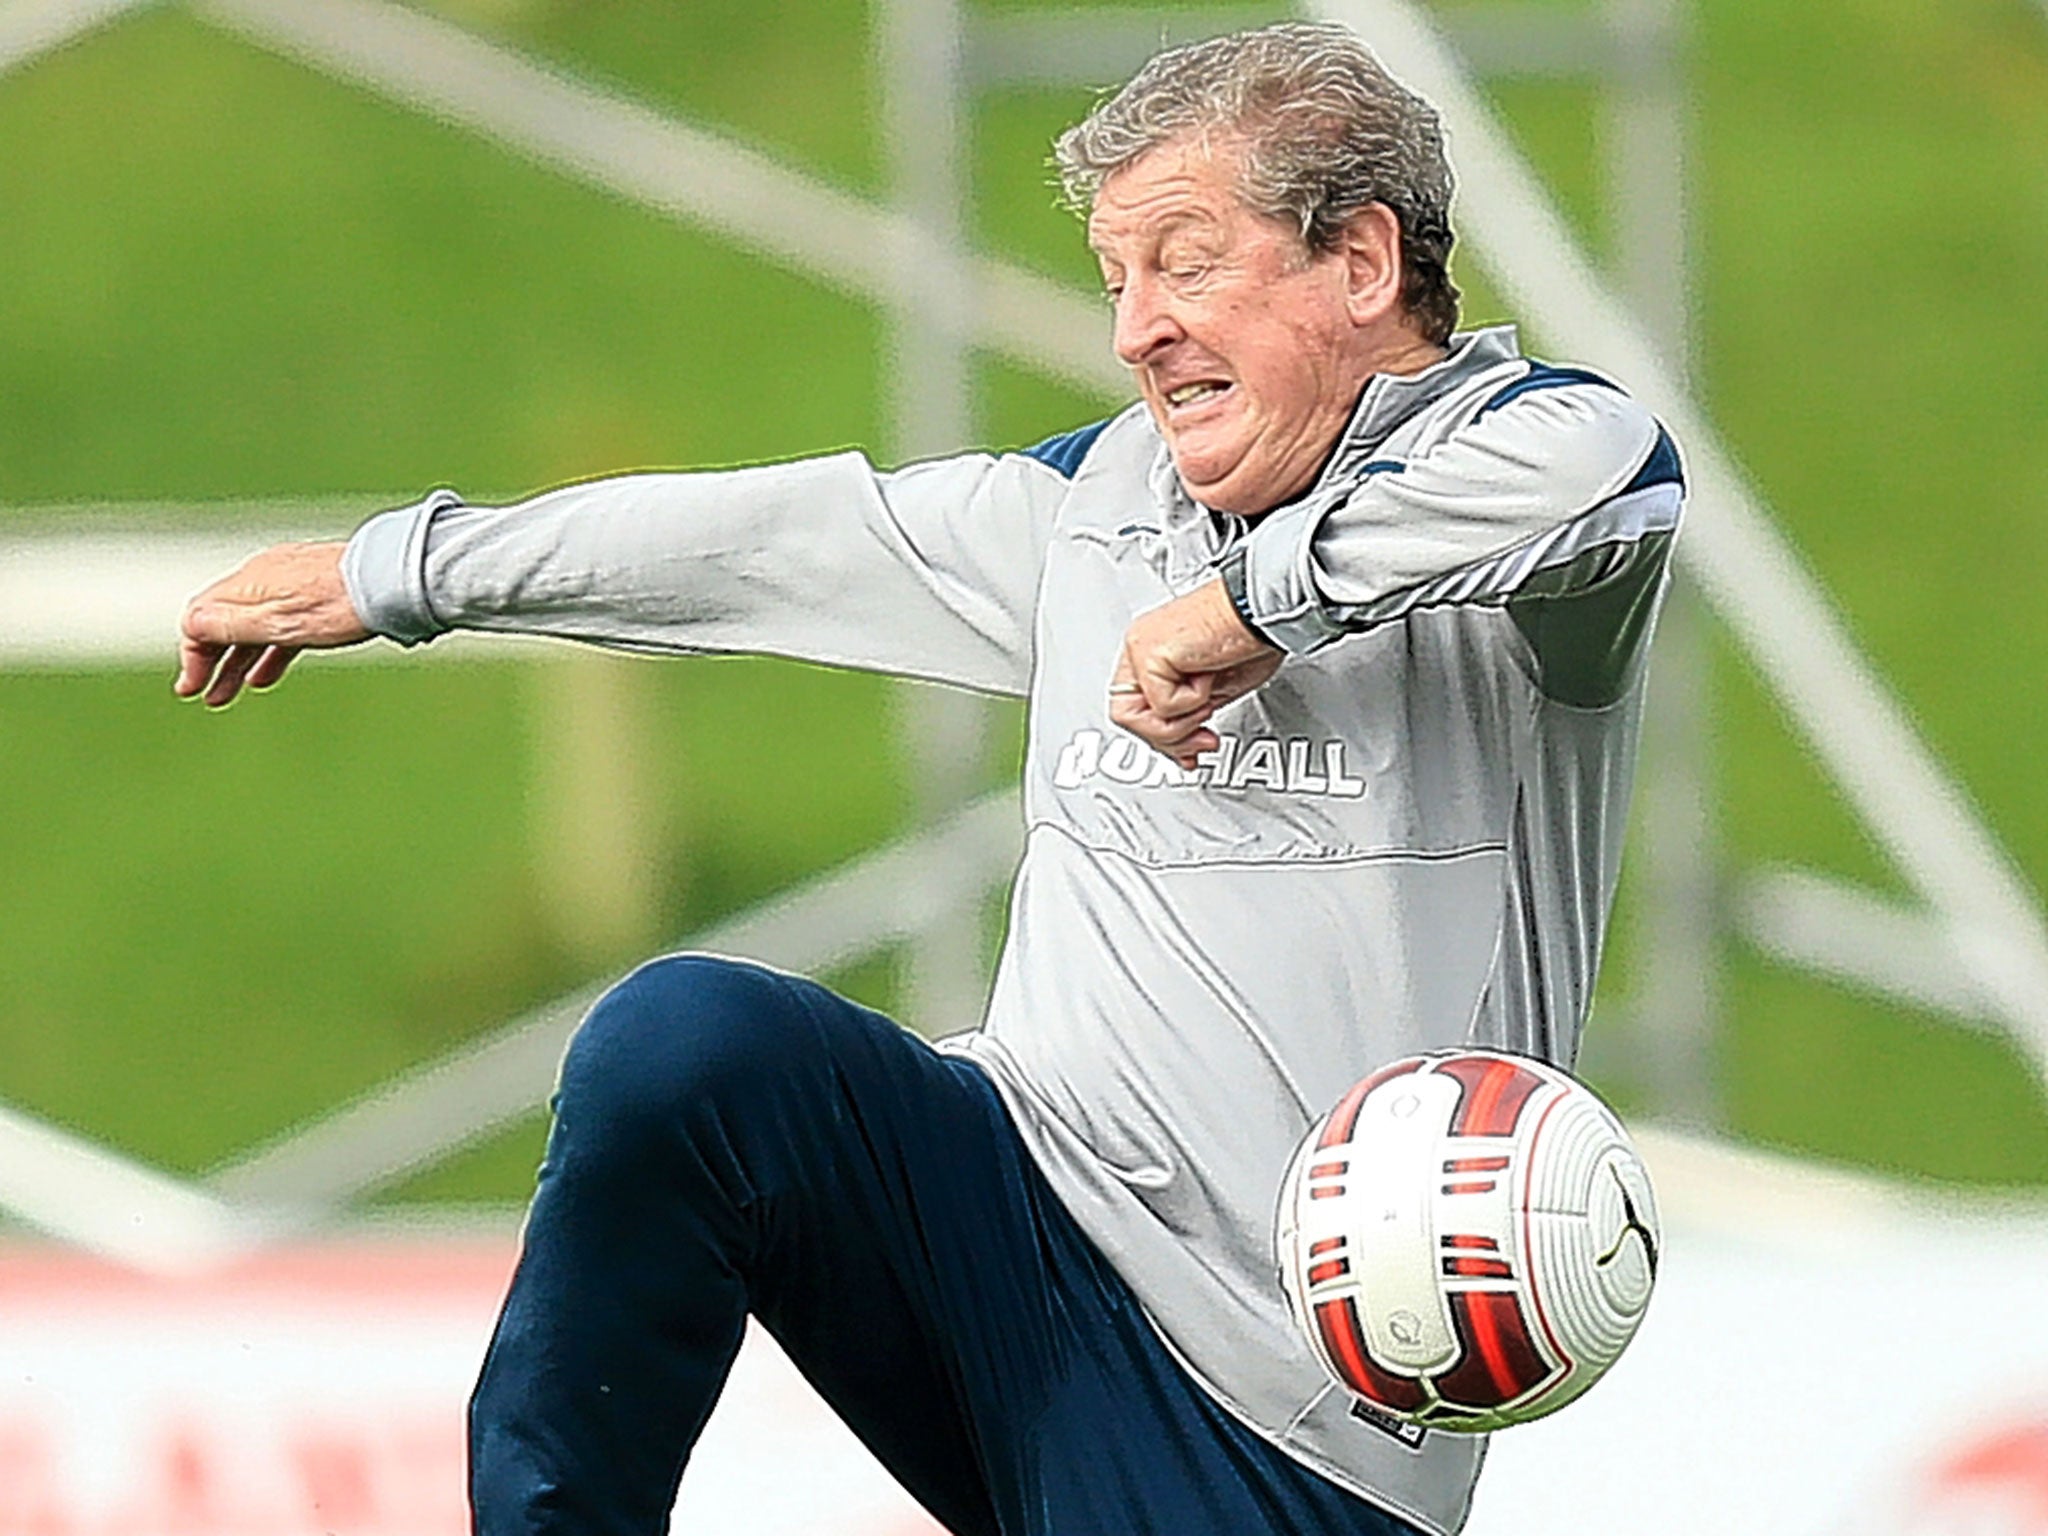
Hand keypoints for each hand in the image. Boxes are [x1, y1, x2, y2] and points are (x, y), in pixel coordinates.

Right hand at [175, 540, 367, 707]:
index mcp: (248, 583)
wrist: (392, 580)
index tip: (192, 688)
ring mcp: (292, 584)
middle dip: (212, 661)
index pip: (200, 617)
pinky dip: (270, 651)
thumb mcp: (277, 621)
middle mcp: (264, 577)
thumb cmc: (337, 602)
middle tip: (209, 697)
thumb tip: (190, 625)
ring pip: (255, 626)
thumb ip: (231, 623)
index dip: (193, 655)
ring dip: (240, 661)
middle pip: (225, 622)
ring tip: (233, 692)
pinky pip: (283, 625)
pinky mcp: (318, 593)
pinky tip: (267, 673)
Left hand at [1109, 577, 1282, 766]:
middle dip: (1168, 739)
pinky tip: (1208, 676)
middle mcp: (1140, 648)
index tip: (1189, 752)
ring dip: (1179, 724)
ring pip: (1133, 717)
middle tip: (1202, 738)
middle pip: (1126, 717)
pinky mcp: (1148, 653)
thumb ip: (1187, 718)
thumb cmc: (1248, 636)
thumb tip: (1181, 748)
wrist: (1260, 612)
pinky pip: (1161, 704)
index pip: (1135, 709)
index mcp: (1151, 653)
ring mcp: (1140, 649)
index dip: (1161, 738)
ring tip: (1206, 701)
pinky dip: (1192, 701)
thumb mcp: (1212, 693)